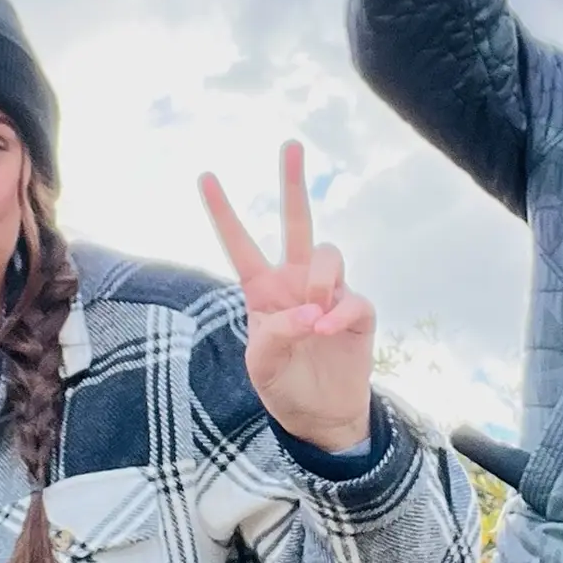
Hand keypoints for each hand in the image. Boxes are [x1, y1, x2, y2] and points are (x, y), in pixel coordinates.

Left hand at [200, 142, 373, 451]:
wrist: (321, 416)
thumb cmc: (284, 385)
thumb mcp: (260, 365)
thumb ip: (274, 335)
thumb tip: (310, 312)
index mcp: (263, 290)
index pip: (240, 244)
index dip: (223, 212)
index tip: (205, 177)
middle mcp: (296, 282)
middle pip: (298, 221)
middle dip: (293, 183)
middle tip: (290, 146)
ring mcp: (329, 292)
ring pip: (327, 253)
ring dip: (317, 279)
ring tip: (313, 317)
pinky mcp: (357, 311)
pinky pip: (352, 296)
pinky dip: (339, 313)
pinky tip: (326, 332)